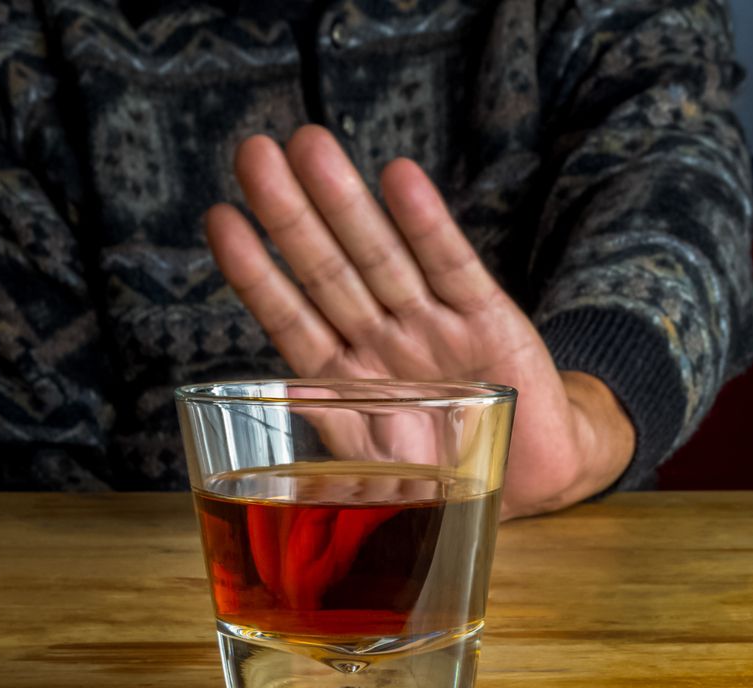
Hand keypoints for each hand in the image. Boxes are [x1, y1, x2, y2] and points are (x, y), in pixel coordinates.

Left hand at [204, 126, 634, 517]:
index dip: (256, 273)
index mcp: (349, 378)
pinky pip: (453, 266)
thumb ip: (342, 425)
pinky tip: (400, 179)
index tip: (220, 219)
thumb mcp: (385, 460)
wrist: (531, 476)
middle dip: (290, 216)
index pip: (291, 318)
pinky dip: (429, 226)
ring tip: (310, 146)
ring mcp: (432, 325)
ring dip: (345, 204)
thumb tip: (288, 389)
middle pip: (328, 272)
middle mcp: (383, 341)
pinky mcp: (487, 317)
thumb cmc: (447, 468)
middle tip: (254, 154)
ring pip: (380, 257)